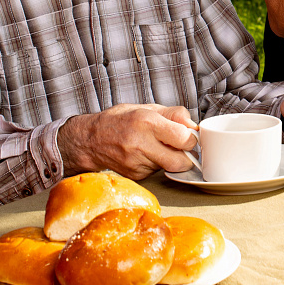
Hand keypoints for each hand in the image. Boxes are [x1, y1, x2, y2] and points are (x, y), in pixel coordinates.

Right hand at [58, 104, 198, 178]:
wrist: (90, 140)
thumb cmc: (120, 120)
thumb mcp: (147, 107)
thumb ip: (174, 114)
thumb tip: (193, 125)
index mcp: (146, 123)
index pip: (183, 138)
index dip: (190, 139)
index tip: (188, 136)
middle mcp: (141, 145)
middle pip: (179, 162)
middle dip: (187, 157)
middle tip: (182, 148)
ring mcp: (136, 164)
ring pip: (168, 167)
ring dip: (170, 159)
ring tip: (156, 146)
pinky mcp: (135, 176)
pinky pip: (156, 172)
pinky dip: (157, 164)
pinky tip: (146, 154)